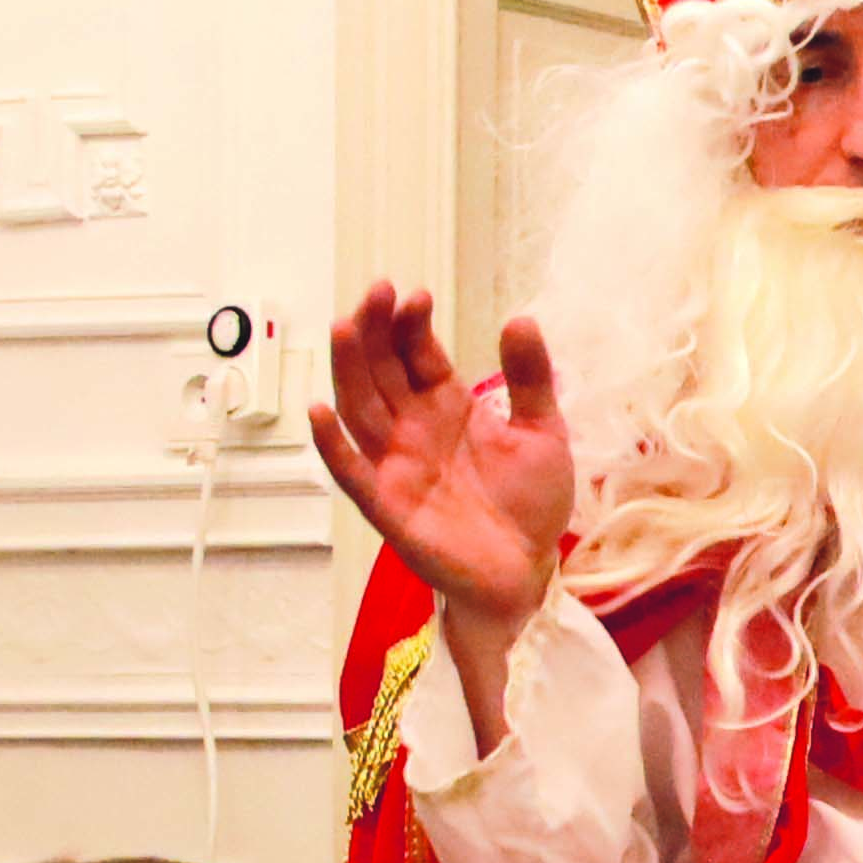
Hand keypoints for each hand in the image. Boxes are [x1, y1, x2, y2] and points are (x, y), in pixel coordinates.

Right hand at [311, 285, 572, 631]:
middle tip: (375, 291)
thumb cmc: (529, 503)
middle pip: (380, 371)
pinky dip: (333, 445)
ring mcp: (396, 465)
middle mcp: (412, 429)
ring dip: (348, 369)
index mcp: (445, 406)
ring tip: (342, 326)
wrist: (527, 570)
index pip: (416, 355)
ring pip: (360, 409)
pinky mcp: (388, 505)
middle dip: (374, 331)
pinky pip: (352, 473)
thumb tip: (521, 318)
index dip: (412, 325)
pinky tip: (320, 412)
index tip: (416, 295)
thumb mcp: (543, 432)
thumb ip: (531, 379)